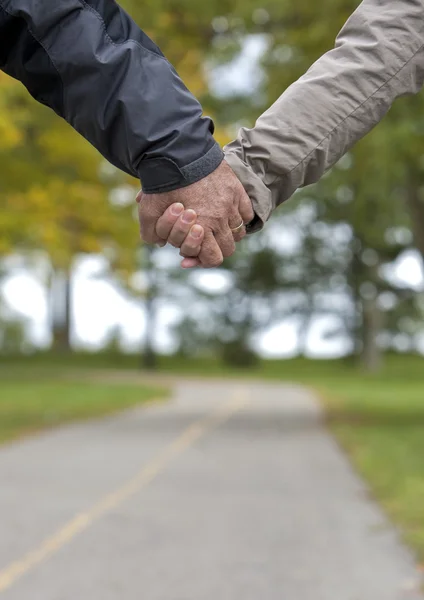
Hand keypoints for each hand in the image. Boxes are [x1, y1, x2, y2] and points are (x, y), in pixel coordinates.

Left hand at [137, 161, 253, 267]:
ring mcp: (231, 204)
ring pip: (239, 231)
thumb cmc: (162, 183)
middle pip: (228, 248)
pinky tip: (226, 212)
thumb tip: (160, 243)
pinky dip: (239, 216)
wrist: (177, 151)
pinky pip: (246, 212)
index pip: (213, 259)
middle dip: (215, 248)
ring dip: (227, 233)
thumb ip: (151, 233)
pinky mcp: (236, 190)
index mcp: (201, 228)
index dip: (203, 260)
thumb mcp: (148, 210)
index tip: (191, 255)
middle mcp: (220, 219)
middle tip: (203, 240)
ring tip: (214, 226)